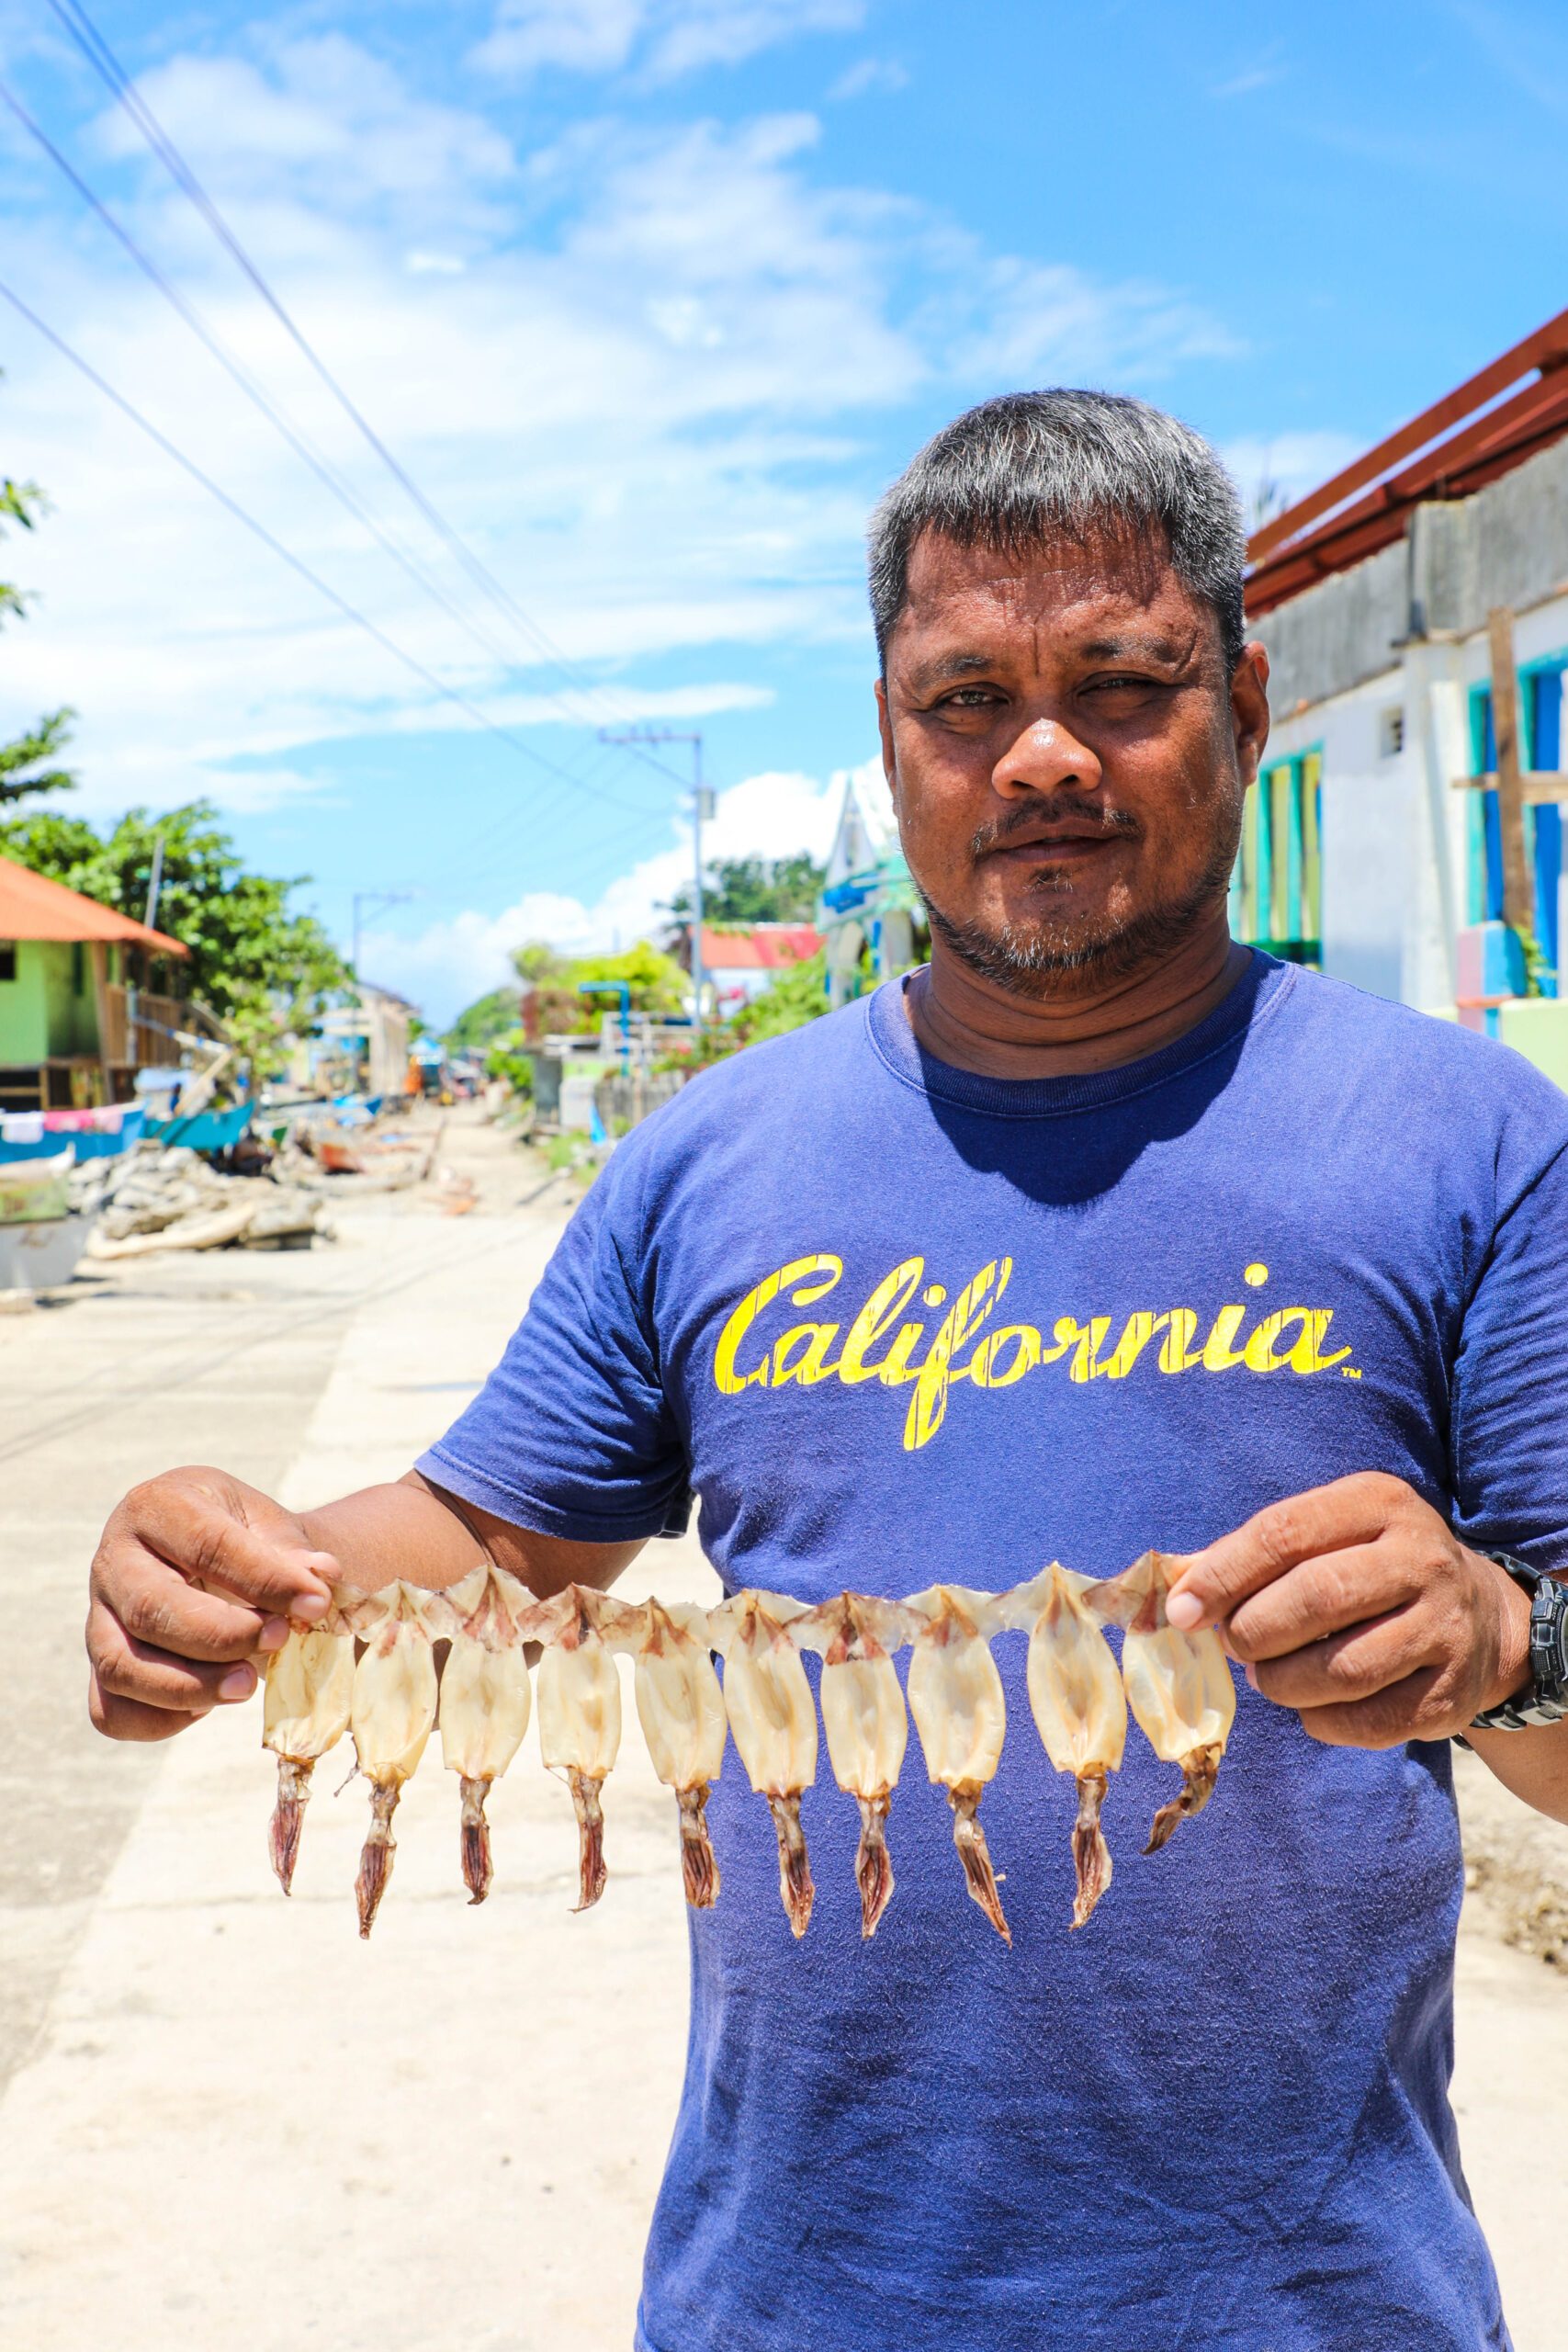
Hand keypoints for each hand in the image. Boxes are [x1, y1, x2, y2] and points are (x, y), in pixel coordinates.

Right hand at [87, 1466, 337, 1742]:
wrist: (219, 1560)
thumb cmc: (245, 1540)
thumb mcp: (271, 1528)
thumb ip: (295, 1555)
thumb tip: (321, 1578)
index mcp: (157, 1507)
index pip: (206, 1545)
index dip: (265, 1579)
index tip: (316, 1602)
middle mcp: (114, 1559)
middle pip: (151, 1608)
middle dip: (223, 1636)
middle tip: (280, 1639)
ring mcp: (99, 1617)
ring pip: (122, 1665)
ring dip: (191, 1686)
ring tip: (248, 1684)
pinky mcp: (99, 1666)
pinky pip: (111, 1709)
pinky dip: (159, 1720)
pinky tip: (208, 1706)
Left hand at [1164, 1473, 1531, 1748]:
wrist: (1479, 1615)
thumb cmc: (1369, 1568)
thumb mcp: (1326, 1534)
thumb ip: (1252, 1554)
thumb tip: (1176, 1594)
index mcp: (1378, 1502)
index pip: (1283, 1534)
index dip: (1223, 1576)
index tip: (1182, 1612)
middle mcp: (1421, 1558)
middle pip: (1315, 1599)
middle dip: (1254, 1632)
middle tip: (1236, 1647)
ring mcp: (1444, 1626)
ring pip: (1341, 1669)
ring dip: (1282, 1683)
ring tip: (1269, 1677)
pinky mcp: (1452, 1692)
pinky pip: (1368, 1721)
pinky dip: (1322, 1722)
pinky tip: (1313, 1706)